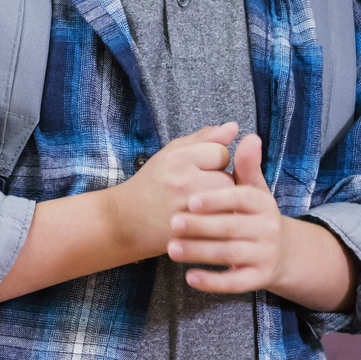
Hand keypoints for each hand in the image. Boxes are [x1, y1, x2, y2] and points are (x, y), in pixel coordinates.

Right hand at [112, 123, 238, 257]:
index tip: (200, 169)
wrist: (126, 221)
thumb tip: (234, 126)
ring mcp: (187, 210)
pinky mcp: (190, 233)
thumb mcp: (173, 152)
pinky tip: (203, 221)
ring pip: (227, 203)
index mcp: (178, 158)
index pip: (221, 152)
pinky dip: (217, 223)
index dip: (215, 161)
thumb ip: (205, 138)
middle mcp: (183, 182)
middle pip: (228, 179)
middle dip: (220, 184)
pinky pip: (220, 224)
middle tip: (200, 190)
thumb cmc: (152, 183)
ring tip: (202, 205)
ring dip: (221, 204)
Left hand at [168, 133, 286, 293]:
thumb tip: (250, 136)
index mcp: (264, 204)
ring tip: (171, 248)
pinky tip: (189, 277)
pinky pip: (234, 283)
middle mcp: (268, 230)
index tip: (190, 199)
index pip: (241, 198)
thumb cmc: (255, 215)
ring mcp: (264, 256)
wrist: (281, 253)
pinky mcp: (257, 279)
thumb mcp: (253, 190)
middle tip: (172, 222)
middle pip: (232, 227)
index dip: (217, 199)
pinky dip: (212, 281)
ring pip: (229, 255)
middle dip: (201, 226)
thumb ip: (246, 165)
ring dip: (199, 252)